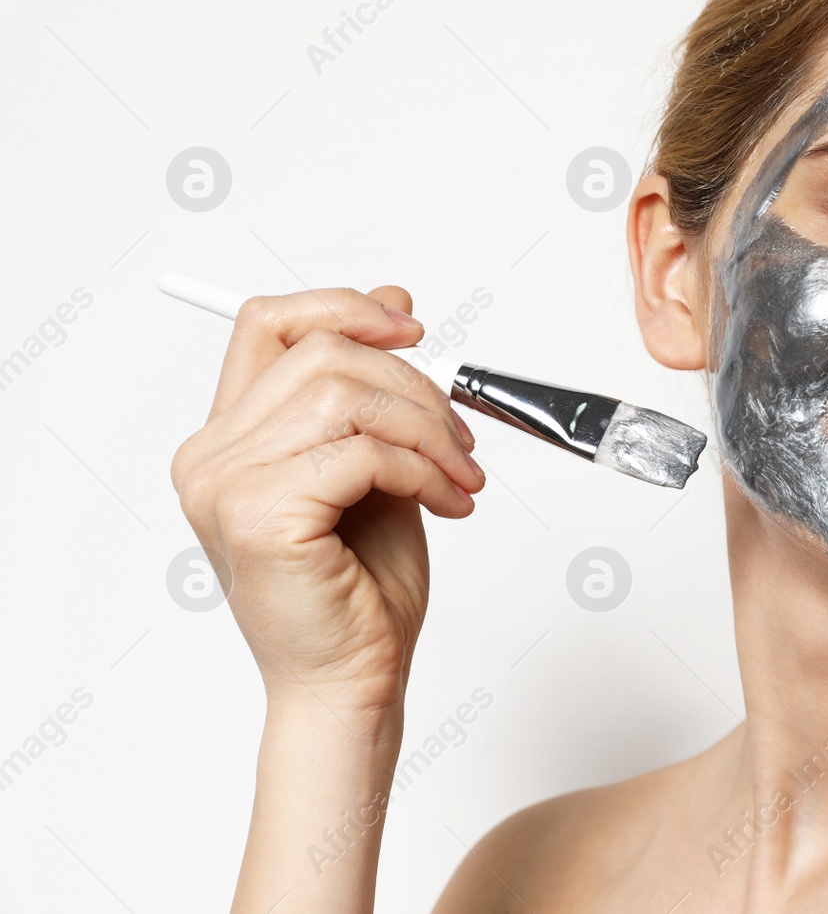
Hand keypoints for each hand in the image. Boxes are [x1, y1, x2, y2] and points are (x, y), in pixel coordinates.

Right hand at [170, 285, 483, 718]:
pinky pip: (362, 451)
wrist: (353, 680)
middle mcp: (211, 456)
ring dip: (427, 430)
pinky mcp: (259, 515)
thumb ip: (372, 391)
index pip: (268, 323)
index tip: (413, 329)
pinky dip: (424, 469)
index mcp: (229, 437)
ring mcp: (225, 485)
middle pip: (321, 352)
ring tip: (460, 477)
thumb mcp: (375, 463)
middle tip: (461, 439)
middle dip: (415, 384)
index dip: (346, 308)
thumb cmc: (361, 584)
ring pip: (346, 395)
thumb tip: (395, 303)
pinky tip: (447, 502)